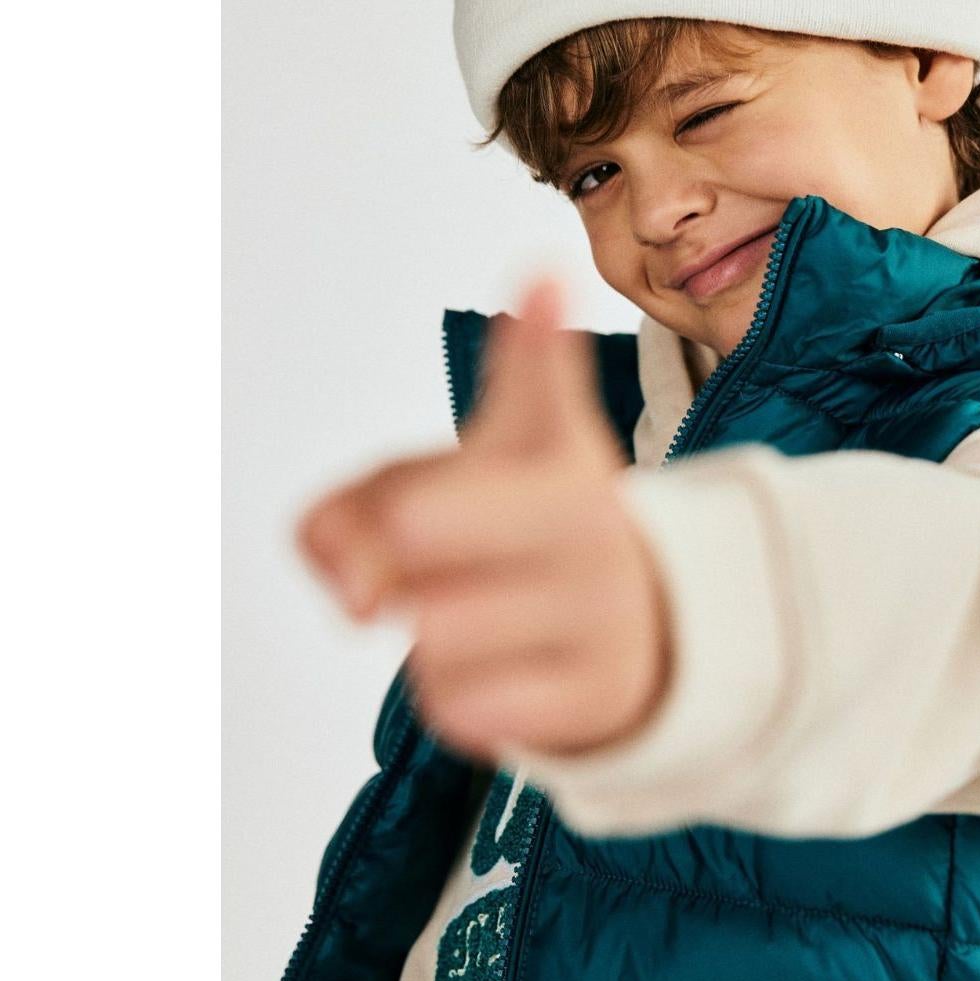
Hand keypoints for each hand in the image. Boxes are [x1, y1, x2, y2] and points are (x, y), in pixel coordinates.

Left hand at [294, 276, 673, 764]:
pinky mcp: (597, 693)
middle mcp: (592, 516)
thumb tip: (350, 589)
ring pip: (429, 630)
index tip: (541, 275)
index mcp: (553, 447)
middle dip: (397, 542)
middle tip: (426, 544)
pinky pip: (460, 705)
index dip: (536, 339)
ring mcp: (602, 607)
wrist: (629, 632)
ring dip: (425, 631)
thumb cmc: (511, 539)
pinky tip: (504, 667)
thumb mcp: (432, 494)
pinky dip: (455, 694)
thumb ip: (351, 511)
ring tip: (477, 611)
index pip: (541, 383)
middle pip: (413, 521)